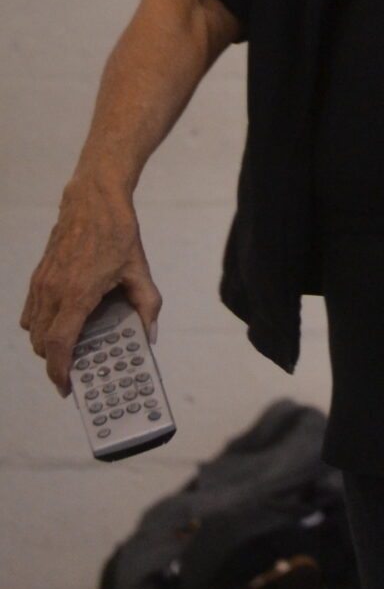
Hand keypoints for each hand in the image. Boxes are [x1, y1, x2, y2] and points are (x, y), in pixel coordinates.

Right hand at [21, 180, 159, 393]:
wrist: (93, 201)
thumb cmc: (118, 235)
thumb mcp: (140, 271)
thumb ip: (147, 305)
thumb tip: (148, 335)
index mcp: (77, 295)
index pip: (59, 345)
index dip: (60, 371)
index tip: (67, 387)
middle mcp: (52, 293)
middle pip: (42, 344)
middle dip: (56, 361)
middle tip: (77, 368)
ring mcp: (41, 285)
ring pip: (33, 330)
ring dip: (48, 344)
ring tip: (71, 347)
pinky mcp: (37, 277)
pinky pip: (30, 313)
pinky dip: (41, 326)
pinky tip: (63, 322)